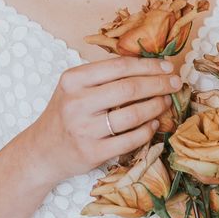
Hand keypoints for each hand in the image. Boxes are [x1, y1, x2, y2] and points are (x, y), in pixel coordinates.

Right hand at [33, 55, 180, 181]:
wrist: (42, 151)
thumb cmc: (65, 114)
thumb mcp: (74, 88)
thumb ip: (104, 76)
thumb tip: (148, 65)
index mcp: (73, 80)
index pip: (119, 66)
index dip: (148, 65)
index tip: (168, 66)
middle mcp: (76, 103)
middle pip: (129, 88)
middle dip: (159, 84)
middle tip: (176, 83)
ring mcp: (84, 129)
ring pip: (133, 114)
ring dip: (157, 106)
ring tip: (167, 102)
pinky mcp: (92, 152)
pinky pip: (130, 140)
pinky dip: (147, 130)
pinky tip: (154, 123)